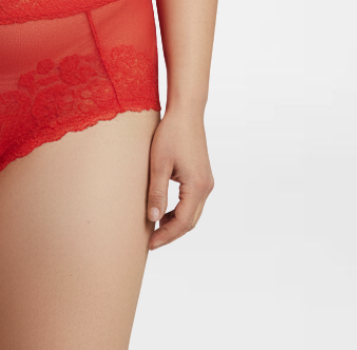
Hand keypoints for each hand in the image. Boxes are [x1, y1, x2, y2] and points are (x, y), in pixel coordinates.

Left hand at [145, 109, 213, 249]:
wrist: (186, 112)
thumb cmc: (171, 134)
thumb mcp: (159, 164)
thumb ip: (157, 192)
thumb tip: (153, 219)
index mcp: (197, 186)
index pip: (183, 222)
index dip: (166, 236)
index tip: (150, 244)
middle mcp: (206, 187)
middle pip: (190, 221)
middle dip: (171, 233)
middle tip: (151, 241)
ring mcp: (206, 181)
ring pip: (193, 212)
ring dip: (176, 222)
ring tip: (155, 227)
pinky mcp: (203, 175)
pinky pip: (193, 201)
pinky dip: (180, 210)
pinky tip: (164, 210)